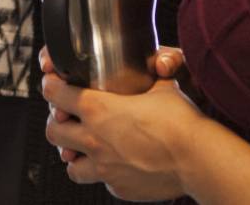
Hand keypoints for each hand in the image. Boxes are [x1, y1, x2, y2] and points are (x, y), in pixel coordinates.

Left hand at [43, 70, 204, 201]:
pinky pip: (100, 181)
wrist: (198, 160)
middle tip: (67, 118)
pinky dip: (103, 172)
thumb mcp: (162, 87)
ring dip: (74, 154)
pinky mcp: (118, 187)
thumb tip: (159, 62)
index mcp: (98, 109)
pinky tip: (117, 163)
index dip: (51, 85)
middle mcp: (94, 140)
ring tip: (86, 147)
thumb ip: (151, 75)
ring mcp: (104, 168)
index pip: (54, 93)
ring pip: (69, 164)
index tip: (54, 83)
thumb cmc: (181, 122)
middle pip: (52, 131)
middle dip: (57, 122)